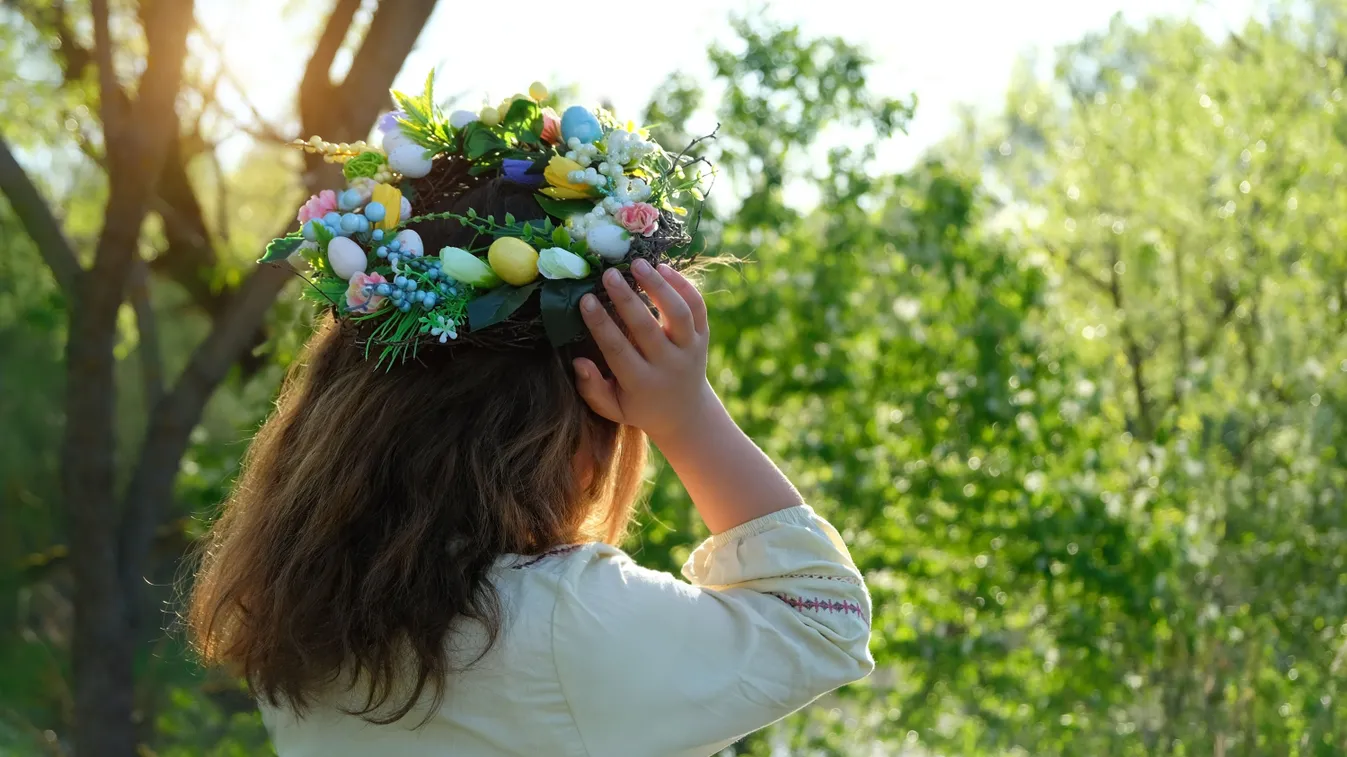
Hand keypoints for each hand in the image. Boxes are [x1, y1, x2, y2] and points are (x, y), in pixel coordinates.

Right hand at [574, 259, 718, 445]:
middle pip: (648, 329)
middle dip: (627, 300)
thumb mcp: (612, 408)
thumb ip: (592, 389)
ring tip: (638, 263)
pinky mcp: (704, 337)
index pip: (618, 350)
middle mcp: (669, 366)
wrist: (685, 413)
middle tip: (609, 273)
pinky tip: (663, 267)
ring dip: (659, 286)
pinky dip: (684, 286)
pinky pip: (698, 308)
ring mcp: (690, 350)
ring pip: (678, 314)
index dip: (601, 325)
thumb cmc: (638, 406)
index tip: (585, 299)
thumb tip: (579, 362)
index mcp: (642, 383)